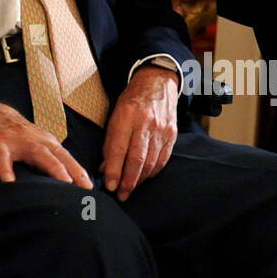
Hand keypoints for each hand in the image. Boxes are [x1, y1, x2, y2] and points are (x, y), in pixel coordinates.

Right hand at [0, 91, 92, 188]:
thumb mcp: (32, 144)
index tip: (93, 190)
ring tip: (64, 183)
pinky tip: (9, 182)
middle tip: (86, 189)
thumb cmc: (12, 134)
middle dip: (75, 172)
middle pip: (59, 156)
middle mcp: (35, 140)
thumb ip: (46, 160)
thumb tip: (63, 183)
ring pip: (38, 154)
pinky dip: (6, 169)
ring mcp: (17, 142)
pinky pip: (3, 158)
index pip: (68, 159)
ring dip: (53, 167)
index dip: (81, 173)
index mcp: (45, 142)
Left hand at [101, 66, 179, 201]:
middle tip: (121, 195)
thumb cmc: (131, 101)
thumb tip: (105, 170)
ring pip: (151, 162)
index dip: (114, 170)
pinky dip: (152, 172)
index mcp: (126, 115)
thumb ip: (110, 143)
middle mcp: (145, 122)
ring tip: (130, 190)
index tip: (109, 185)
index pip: (119, 148)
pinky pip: (162, 159)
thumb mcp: (115, 115)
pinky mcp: (171, 134)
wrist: (157, 82)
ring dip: (139, 180)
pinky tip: (144, 178)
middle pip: (137, 158)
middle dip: (128, 181)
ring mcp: (160, 128)